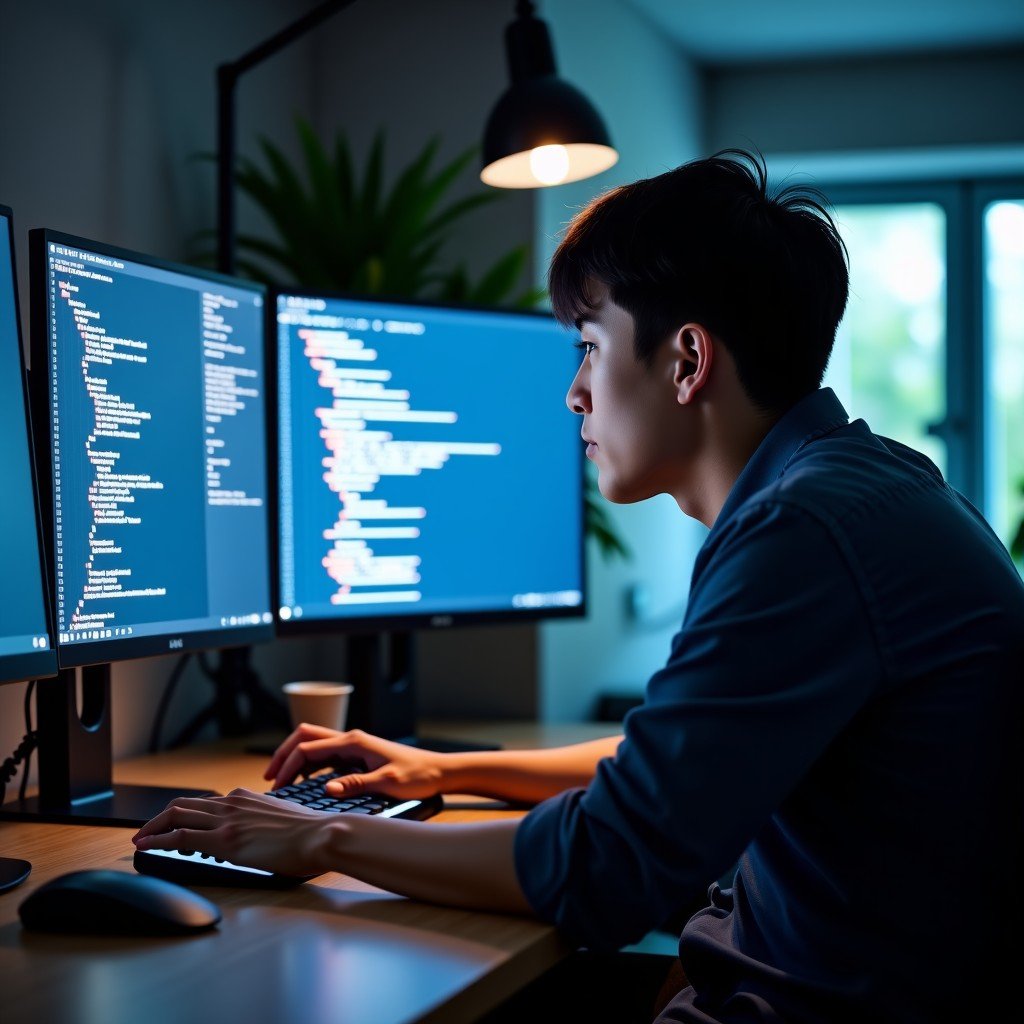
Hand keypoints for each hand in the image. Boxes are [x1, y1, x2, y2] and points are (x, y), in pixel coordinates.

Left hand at [132, 789, 332, 876]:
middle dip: (159, 818)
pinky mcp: (224, 841)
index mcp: (247, 797)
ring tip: (140, 840)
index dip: (185, 814)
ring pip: (176, 816)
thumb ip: (264, 820)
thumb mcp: (283, 817)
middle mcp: (233, 803)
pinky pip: (181, 837)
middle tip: (145, 831)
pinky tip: (147, 848)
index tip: (174, 825)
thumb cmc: (311, 832)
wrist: (322, 835)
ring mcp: (227, 820)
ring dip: (153, 828)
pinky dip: (158, 840)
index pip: (206, 803)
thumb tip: (259, 833)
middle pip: (184, 805)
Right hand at [264, 724, 447, 799]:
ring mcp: (354, 747)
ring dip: (296, 760)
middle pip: (306, 737)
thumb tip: (326, 789)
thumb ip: (356, 785)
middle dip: (284, 754)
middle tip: (270, 778)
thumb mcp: (387, 782)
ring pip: (315, 745)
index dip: (288, 766)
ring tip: (283, 783)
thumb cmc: (417, 776)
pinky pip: (327, 756)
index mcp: (354, 742)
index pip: (308, 748)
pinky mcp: (358, 756)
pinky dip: (310, 766)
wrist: (439, 771)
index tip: (277, 787)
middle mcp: (351, 740)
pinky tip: (306, 783)